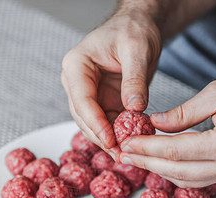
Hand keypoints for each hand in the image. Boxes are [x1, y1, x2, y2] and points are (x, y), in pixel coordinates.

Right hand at [61, 12, 161, 157]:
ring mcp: (89, 93)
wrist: (138, 26)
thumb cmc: (133, 29)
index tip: (110, 140)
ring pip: (94, 123)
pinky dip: (118, 133)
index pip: (81, 100)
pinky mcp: (103, 101)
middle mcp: (77, 82)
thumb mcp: (137, 50)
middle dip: (101, 136)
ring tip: (126, 154)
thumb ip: (134, 79)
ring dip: (109, 139)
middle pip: (84, 116)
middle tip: (120, 154)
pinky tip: (131, 143)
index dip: (95, 123)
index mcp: (77, 65)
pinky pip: (108, 122)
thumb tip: (134, 108)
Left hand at [119, 74, 215, 186]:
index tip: (126, 144)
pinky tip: (162, 162)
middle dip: (146, 163)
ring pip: (187, 180)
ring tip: (138, 158)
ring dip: (159, 170)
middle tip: (123, 155)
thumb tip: (155, 123)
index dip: (146, 148)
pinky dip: (177, 172)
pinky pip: (200, 179)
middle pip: (176, 171)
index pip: (174, 150)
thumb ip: (184, 112)